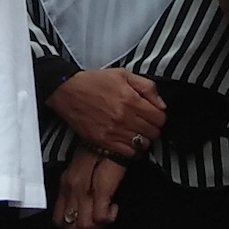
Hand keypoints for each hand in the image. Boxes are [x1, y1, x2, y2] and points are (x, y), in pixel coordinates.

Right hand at [47, 67, 165, 157]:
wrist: (68, 91)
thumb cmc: (94, 81)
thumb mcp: (123, 74)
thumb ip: (147, 87)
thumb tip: (161, 105)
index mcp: (131, 99)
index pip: (160, 118)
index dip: (159, 117)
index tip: (153, 115)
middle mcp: (124, 117)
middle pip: (153, 133)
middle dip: (153, 128)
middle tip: (145, 124)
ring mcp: (114, 132)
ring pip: (142, 145)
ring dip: (142, 139)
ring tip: (135, 132)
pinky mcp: (103, 142)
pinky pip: (128, 153)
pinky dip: (131, 149)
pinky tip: (126, 140)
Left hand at [51, 146, 127, 228]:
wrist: (111, 140)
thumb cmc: (99, 154)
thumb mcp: (80, 172)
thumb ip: (76, 191)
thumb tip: (77, 210)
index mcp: (65, 186)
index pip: (58, 219)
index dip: (71, 228)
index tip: (84, 223)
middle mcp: (71, 190)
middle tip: (98, 224)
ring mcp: (84, 191)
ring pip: (84, 228)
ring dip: (98, 228)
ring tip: (107, 215)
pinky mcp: (100, 191)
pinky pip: (100, 218)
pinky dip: (109, 218)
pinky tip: (114, 208)